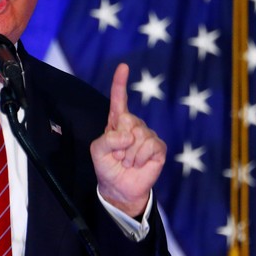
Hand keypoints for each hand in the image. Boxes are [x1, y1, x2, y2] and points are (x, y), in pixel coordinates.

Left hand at [90, 63, 165, 216]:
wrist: (120, 188)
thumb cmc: (107, 167)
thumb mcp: (97, 152)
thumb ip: (107, 140)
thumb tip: (129, 135)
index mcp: (117, 122)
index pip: (119, 100)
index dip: (120, 83)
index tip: (123, 67)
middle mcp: (133, 125)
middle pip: (128, 120)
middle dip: (119, 142)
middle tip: (118, 155)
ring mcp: (147, 135)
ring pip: (139, 135)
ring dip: (129, 154)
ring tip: (127, 161)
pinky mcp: (158, 147)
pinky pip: (150, 145)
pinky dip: (140, 157)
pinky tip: (138, 163)